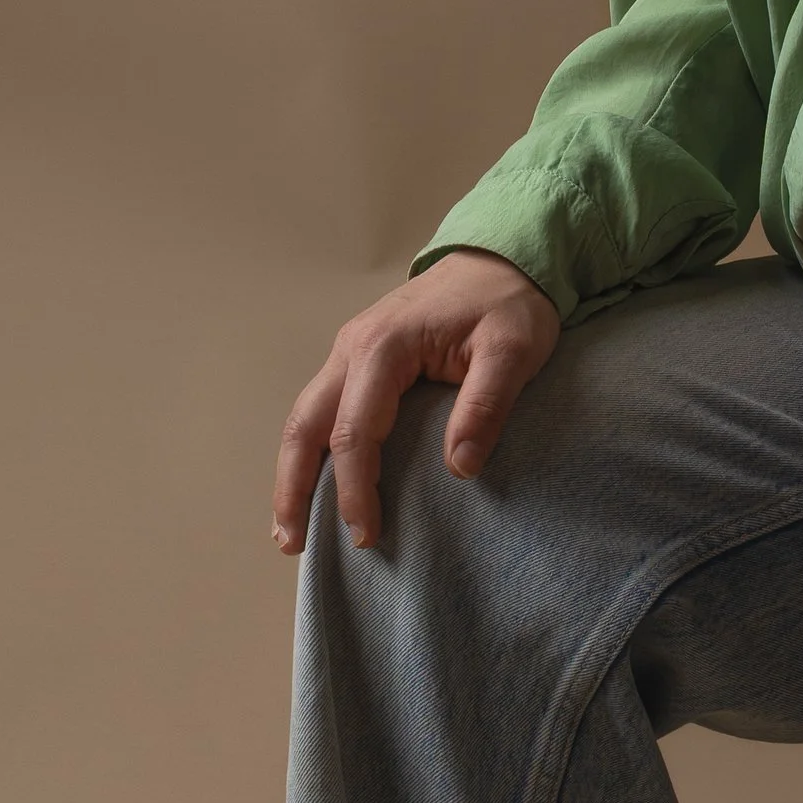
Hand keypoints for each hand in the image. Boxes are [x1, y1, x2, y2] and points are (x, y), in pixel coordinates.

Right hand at [273, 250, 559, 554]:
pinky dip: (310, 449)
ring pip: (304, 417)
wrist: (501, 258)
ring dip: (292, 472)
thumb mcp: (513, 350)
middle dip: (294, 487)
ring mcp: (350, 351)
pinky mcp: (359, 359)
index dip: (356, 488)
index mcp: (384, 347)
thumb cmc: (509, 303)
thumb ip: (486, 406)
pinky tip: (313, 483)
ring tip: (289, 528)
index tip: (366, 534)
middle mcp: (352, 348)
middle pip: (306, 425)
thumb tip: (459, 469)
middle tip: (294, 544)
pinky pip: (323, 408)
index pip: (355, 431)